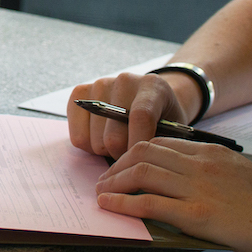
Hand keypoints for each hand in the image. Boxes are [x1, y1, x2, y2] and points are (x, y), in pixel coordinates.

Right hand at [67, 71, 189, 158]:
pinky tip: (102, 140)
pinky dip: (89, 147)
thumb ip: (160, 146)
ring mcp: (99, 85)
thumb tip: (140, 170)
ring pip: (93, 141)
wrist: (151, 99)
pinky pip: (77, 137)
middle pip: (113, 136)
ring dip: (106, 153)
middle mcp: (123, 81)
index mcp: (152, 87)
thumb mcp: (174, 131)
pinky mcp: (79, 94)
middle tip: (131, 156)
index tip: (139, 165)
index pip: (140, 117)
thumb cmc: (164, 120)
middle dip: (122, 156)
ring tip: (119, 146)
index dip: (137, 146)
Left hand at [94, 137, 251, 251]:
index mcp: (212, 153)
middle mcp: (201, 163)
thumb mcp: (242, 179)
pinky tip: (109, 207)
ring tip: (100, 194)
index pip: (161, 143)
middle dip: (117, 165)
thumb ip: (213, 178)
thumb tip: (187, 191)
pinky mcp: (198, 214)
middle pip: (144, 152)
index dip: (134, 152)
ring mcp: (198, 187)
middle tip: (104, 180)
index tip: (121, 164)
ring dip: (113, 183)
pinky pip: (149, 203)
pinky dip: (122, 203)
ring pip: (141, 172)